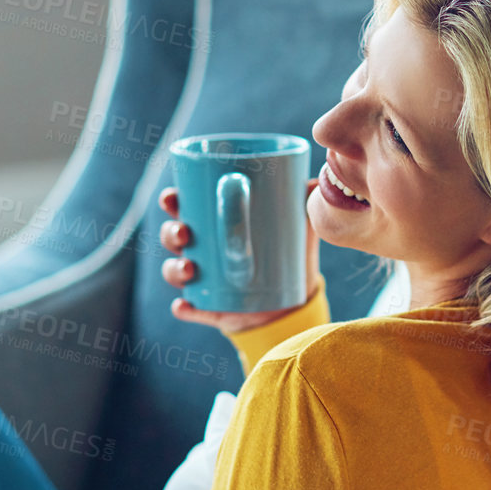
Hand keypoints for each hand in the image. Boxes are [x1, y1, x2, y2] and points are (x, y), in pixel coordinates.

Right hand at [158, 180, 320, 334]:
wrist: (294, 300)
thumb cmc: (288, 250)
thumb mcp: (296, 225)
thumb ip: (305, 202)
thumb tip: (318, 181)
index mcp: (215, 222)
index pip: (184, 206)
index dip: (171, 201)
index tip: (172, 197)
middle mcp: (202, 249)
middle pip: (173, 235)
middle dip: (171, 232)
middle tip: (185, 233)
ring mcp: (203, 279)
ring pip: (174, 271)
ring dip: (174, 269)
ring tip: (189, 268)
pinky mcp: (210, 307)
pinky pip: (189, 308)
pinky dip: (183, 308)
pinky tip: (184, 306)